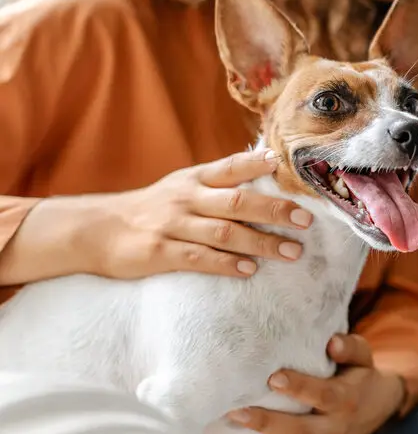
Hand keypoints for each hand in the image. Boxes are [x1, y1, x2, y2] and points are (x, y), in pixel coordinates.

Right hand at [84, 149, 312, 278]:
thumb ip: (220, 183)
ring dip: (261, 242)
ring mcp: (173, 225)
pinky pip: (199, 258)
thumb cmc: (153, 208)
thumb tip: (267, 170)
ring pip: (224, 232)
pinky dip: (226, 264)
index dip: (256, 163)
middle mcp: (186, 198)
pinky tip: (248, 270)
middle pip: (237, 201)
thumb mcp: (183, 186)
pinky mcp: (160, 252)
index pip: (230, 167)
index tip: (282, 163)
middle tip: (305, 220)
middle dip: (274, 210)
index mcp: (194, 179)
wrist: (96, 229)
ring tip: (291, 252)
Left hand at [215, 334, 405, 433]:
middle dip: (265, 424)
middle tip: (235, 413)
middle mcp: (337, 431)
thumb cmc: (360, 375)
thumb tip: (332, 342)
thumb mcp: (362, 356)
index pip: (324, 396)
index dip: (300, 388)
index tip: (273, 378)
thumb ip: (349, 347)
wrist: (378, 408)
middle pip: (299, 432)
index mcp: (348, 400)